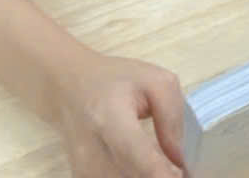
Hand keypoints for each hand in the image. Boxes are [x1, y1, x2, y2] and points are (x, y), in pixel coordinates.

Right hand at [50, 51, 185, 177]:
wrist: (67, 87)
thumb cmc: (114, 80)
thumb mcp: (154, 81)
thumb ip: (172, 118)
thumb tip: (180, 159)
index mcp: (109, 117)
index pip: (134, 154)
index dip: (160, 173)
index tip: (181, 175)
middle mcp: (90, 150)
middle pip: (130, 177)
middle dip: (159, 176)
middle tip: (179, 169)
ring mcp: (82, 169)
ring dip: (147, 176)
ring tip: (163, 167)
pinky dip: (133, 176)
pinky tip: (145, 169)